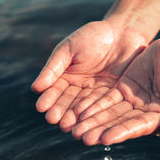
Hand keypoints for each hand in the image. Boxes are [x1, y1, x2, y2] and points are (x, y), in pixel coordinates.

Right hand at [31, 18, 147, 131]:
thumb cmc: (93, 36)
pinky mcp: (113, 99)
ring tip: (68, 128)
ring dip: (75, 119)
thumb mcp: (69, 48)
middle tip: (54, 121)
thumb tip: (35, 88)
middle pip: (68, 103)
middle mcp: (79, 90)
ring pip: (84, 109)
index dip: (49, 99)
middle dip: (61, 112)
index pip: (55, 91)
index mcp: (66, 78)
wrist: (124, 32)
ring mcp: (96, 95)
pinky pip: (103, 108)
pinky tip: (88, 125)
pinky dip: (95, 117)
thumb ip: (53, 68)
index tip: (41, 107)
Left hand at [72, 36, 159, 144]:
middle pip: (117, 123)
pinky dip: (92, 104)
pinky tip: (77, 110)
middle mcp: (143, 113)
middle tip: (80, 137)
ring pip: (108, 112)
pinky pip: (105, 97)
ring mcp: (132, 101)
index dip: (121, 132)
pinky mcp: (122, 89)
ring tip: (74, 129)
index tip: (105, 138)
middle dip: (99, 130)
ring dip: (91, 120)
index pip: (137, 127)